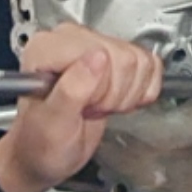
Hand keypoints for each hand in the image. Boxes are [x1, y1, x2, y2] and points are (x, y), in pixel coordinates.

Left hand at [0, 26, 165, 191]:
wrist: (44, 153)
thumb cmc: (40, 143)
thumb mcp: (52, 124)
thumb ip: (72, 90)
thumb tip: (98, 57)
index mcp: (47, 48)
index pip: (101, 53)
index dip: (101, 88)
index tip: (84, 104)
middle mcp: (70, 38)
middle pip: (125, 57)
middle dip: (114, 94)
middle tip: (90, 107)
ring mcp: (94, 44)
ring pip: (140, 61)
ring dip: (126, 94)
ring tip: (98, 104)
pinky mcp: (114, 55)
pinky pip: (150, 64)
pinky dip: (141, 90)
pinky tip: (115, 99)